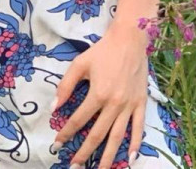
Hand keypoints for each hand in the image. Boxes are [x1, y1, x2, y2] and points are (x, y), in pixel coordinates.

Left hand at [51, 18, 149, 167]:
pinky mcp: (141, 103)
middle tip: (74, 166)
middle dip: (84, 152)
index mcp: (98, 94)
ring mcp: (129, 105)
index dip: (66, 133)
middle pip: (97, 134)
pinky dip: (135, 144)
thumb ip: (66, 86)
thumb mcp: (80, 64)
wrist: (131, 39)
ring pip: (117, 137)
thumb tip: (54, 107)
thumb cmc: (103, 50)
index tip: (57, 143)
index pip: (79, 120)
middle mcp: (114, 104)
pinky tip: (130, 159)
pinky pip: (139, 128)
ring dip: (108, 156)